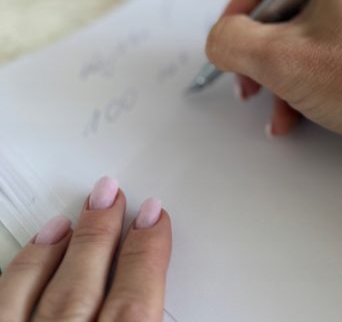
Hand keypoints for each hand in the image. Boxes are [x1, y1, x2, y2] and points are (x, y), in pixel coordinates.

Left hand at [0, 177, 170, 321]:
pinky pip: (6, 302)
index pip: (134, 307)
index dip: (148, 255)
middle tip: (115, 196)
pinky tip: (43, 240)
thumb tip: (161, 290)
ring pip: (47, 287)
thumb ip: (144, 321)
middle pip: (87, 286)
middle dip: (105, 233)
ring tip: (90, 206)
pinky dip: (26, 266)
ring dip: (71, 242)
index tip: (154, 220)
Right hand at [207, 0, 341, 259]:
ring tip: (274, 110)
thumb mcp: (280, 59)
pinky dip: (299, 84)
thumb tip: (219, 39)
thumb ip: (231, 42)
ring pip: (294, 37)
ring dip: (274, 75)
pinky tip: (294, 118)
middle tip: (248, 82)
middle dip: (254, 50)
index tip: (231, 42)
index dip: (236, 6)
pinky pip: (317, 56)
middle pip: (275, 8)